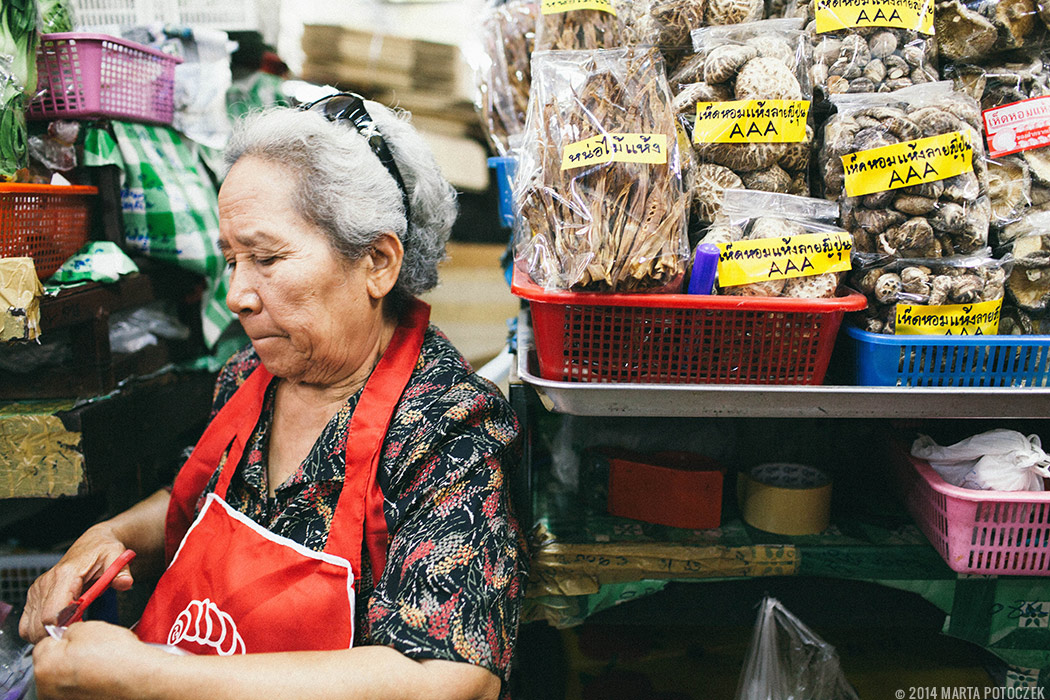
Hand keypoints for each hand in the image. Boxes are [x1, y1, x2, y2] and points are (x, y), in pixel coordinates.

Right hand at [19, 525, 134, 642]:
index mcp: (64, 575)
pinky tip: (59, 626)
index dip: (64, 629)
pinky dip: (40, 631)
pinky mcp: (34, 596)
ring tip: (69, 630)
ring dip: (47, 635)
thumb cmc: (103, 551)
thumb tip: (125, 583)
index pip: (52, 614)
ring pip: (29, 628)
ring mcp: (37, 591)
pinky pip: (27, 624)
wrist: (92, 544)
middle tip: (77, 633)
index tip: (81, 632)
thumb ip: (121, 572)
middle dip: (57, 635)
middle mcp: (46, 583)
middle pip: (39, 626)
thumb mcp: (117, 557)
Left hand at [32, 621, 163, 699]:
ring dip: (78, 669)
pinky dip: (88, 682)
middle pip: (52, 663)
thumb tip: (66, 634)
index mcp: (44, 666)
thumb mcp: (88, 627)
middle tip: (93, 648)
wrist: (141, 679)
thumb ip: (69, 629)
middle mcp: (48, 689)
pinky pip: (78, 689)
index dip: (65, 636)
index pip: (45, 643)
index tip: (79, 636)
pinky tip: (103, 675)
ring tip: (102, 662)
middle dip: (69, 654)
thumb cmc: (118, 658)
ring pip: (65, 678)